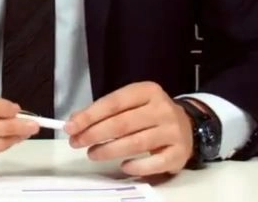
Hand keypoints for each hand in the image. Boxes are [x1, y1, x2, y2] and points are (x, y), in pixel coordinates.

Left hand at [63, 81, 194, 176]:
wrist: (186, 125)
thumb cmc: (150, 114)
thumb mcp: (130, 104)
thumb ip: (105, 111)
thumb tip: (75, 121)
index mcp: (148, 91)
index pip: (114, 102)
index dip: (90, 115)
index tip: (70, 127)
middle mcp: (162, 109)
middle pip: (122, 123)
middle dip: (94, 134)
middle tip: (76, 142)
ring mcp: (173, 131)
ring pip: (136, 143)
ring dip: (109, 150)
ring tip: (92, 154)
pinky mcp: (179, 153)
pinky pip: (154, 163)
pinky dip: (136, 166)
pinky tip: (123, 166)